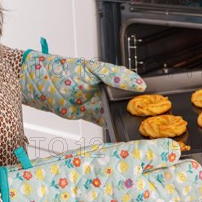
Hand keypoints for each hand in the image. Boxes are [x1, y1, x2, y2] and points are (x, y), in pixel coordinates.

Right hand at [0, 139, 201, 201]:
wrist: (54, 192)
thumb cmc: (86, 176)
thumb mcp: (126, 154)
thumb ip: (154, 153)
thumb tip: (175, 151)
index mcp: (150, 197)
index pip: (183, 189)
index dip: (195, 177)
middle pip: (175, 198)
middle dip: (188, 186)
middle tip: (199, 177)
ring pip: (160, 199)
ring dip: (173, 188)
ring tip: (181, 179)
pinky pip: (144, 198)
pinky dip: (154, 188)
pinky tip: (150, 180)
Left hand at [20, 49, 145, 124]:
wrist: (41, 87)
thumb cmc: (64, 71)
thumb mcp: (92, 69)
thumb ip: (115, 75)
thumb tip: (138, 83)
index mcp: (111, 75)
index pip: (134, 84)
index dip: (147, 95)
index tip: (160, 104)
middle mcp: (108, 89)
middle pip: (130, 101)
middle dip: (140, 110)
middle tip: (153, 120)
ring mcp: (101, 103)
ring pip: (121, 113)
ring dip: (129, 119)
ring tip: (142, 128)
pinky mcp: (93, 116)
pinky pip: (109, 123)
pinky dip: (116, 128)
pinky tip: (125, 132)